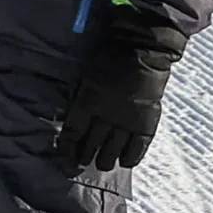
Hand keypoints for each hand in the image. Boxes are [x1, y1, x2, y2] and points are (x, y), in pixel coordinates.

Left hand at [57, 6, 187, 170]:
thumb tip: (73, 117)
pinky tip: (126, 162)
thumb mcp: (87, 74)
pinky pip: (138, 146)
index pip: (73, 132)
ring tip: (103, 164)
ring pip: (113, 149)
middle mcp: (106, 115)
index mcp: (88, 101)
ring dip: (106, 160)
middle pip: (92, 144)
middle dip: (86, 155)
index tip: (66, 156)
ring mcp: (128, 120)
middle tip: (83, 161)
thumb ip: (82, 96)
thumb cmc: (110, 56)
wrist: (142, 48)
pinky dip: (131, 157)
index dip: (68, 147)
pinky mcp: (146, 121)